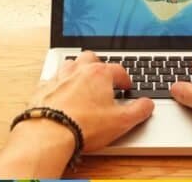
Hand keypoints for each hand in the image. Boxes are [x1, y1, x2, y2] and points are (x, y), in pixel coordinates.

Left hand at [26, 50, 154, 150]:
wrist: (50, 133)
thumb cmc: (84, 126)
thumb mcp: (121, 121)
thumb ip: (139, 111)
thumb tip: (147, 104)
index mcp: (99, 74)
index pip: (118, 69)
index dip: (125, 78)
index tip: (126, 86)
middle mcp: (78, 71)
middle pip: (91, 58)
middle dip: (99, 65)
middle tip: (104, 77)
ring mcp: (59, 78)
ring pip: (70, 64)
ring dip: (78, 70)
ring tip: (83, 81)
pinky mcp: (43, 89)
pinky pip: (52, 79)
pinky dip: (59, 83)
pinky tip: (61, 93)